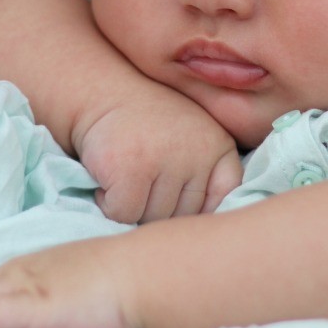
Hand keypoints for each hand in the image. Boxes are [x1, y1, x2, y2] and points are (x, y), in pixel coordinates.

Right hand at [73, 81, 242, 224]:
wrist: (103, 93)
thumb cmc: (147, 125)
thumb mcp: (192, 139)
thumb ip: (207, 176)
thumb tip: (206, 234)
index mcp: (219, 146)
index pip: (224, 199)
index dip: (199, 208)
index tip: (178, 196)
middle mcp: (197, 154)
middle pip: (183, 216)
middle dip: (158, 207)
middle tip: (143, 178)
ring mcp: (165, 161)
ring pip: (153, 218)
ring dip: (133, 207)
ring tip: (127, 174)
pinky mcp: (131, 170)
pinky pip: (124, 214)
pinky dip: (109, 204)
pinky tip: (109, 179)